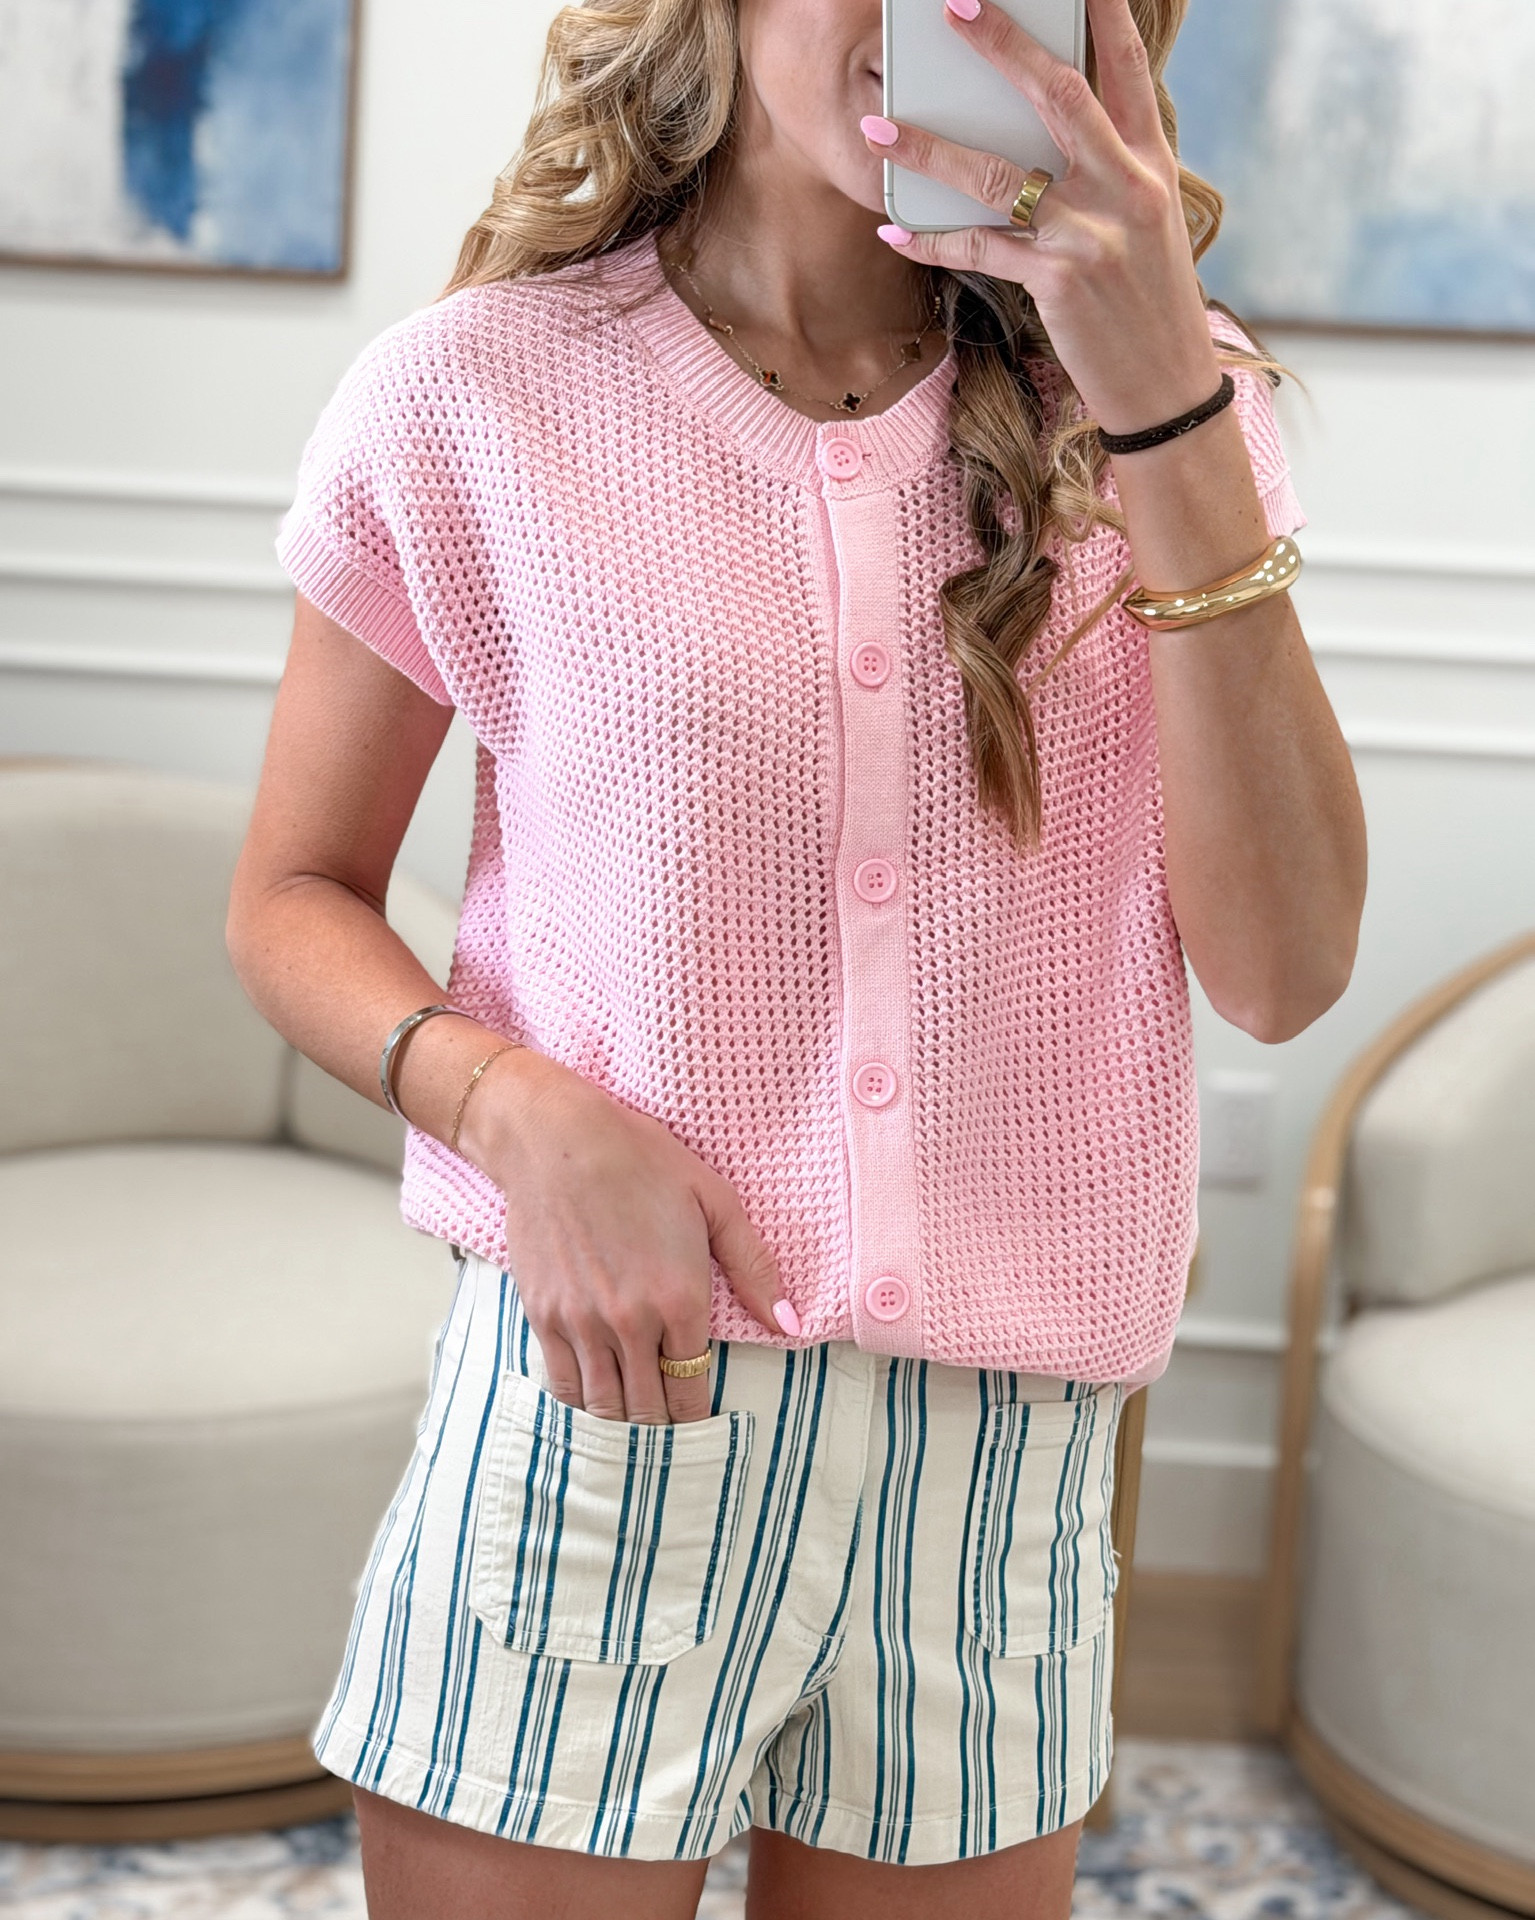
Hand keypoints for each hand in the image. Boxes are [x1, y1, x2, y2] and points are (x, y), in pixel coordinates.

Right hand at [461, 1051, 797, 1424]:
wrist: (556, 1140)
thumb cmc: (641, 1160)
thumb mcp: (714, 1201)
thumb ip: (754, 1268)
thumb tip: (791, 1323)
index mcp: (679, 1298)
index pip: (691, 1387)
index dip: (699, 1418)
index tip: (704, 1429)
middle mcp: (629, 1322)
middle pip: (648, 1409)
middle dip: (663, 1430)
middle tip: (673, 1440)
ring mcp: (581, 1322)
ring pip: (603, 1406)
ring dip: (623, 1424)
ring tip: (637, 1430)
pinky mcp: (542, 1315)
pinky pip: (562, 1384)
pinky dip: (580, 1404)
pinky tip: (595, 1405)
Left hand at [861, 0, 1223, 435]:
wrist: (1169, 386)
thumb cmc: (1148, 303)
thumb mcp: (1144, 224)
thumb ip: (1107, 172)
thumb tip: (1041, 137)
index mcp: (1151, 164)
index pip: (1124, 68)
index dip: (1100, 13)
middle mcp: (1125, 187)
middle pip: (1057, 95)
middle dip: (1003, 44)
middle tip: (955, 5)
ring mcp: (1091, 234)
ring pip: (998, 175)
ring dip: (930, 148)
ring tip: (879, 128)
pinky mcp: (1059, 282)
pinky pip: (979, 250)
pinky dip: (931, 242)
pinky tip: (895, 230)